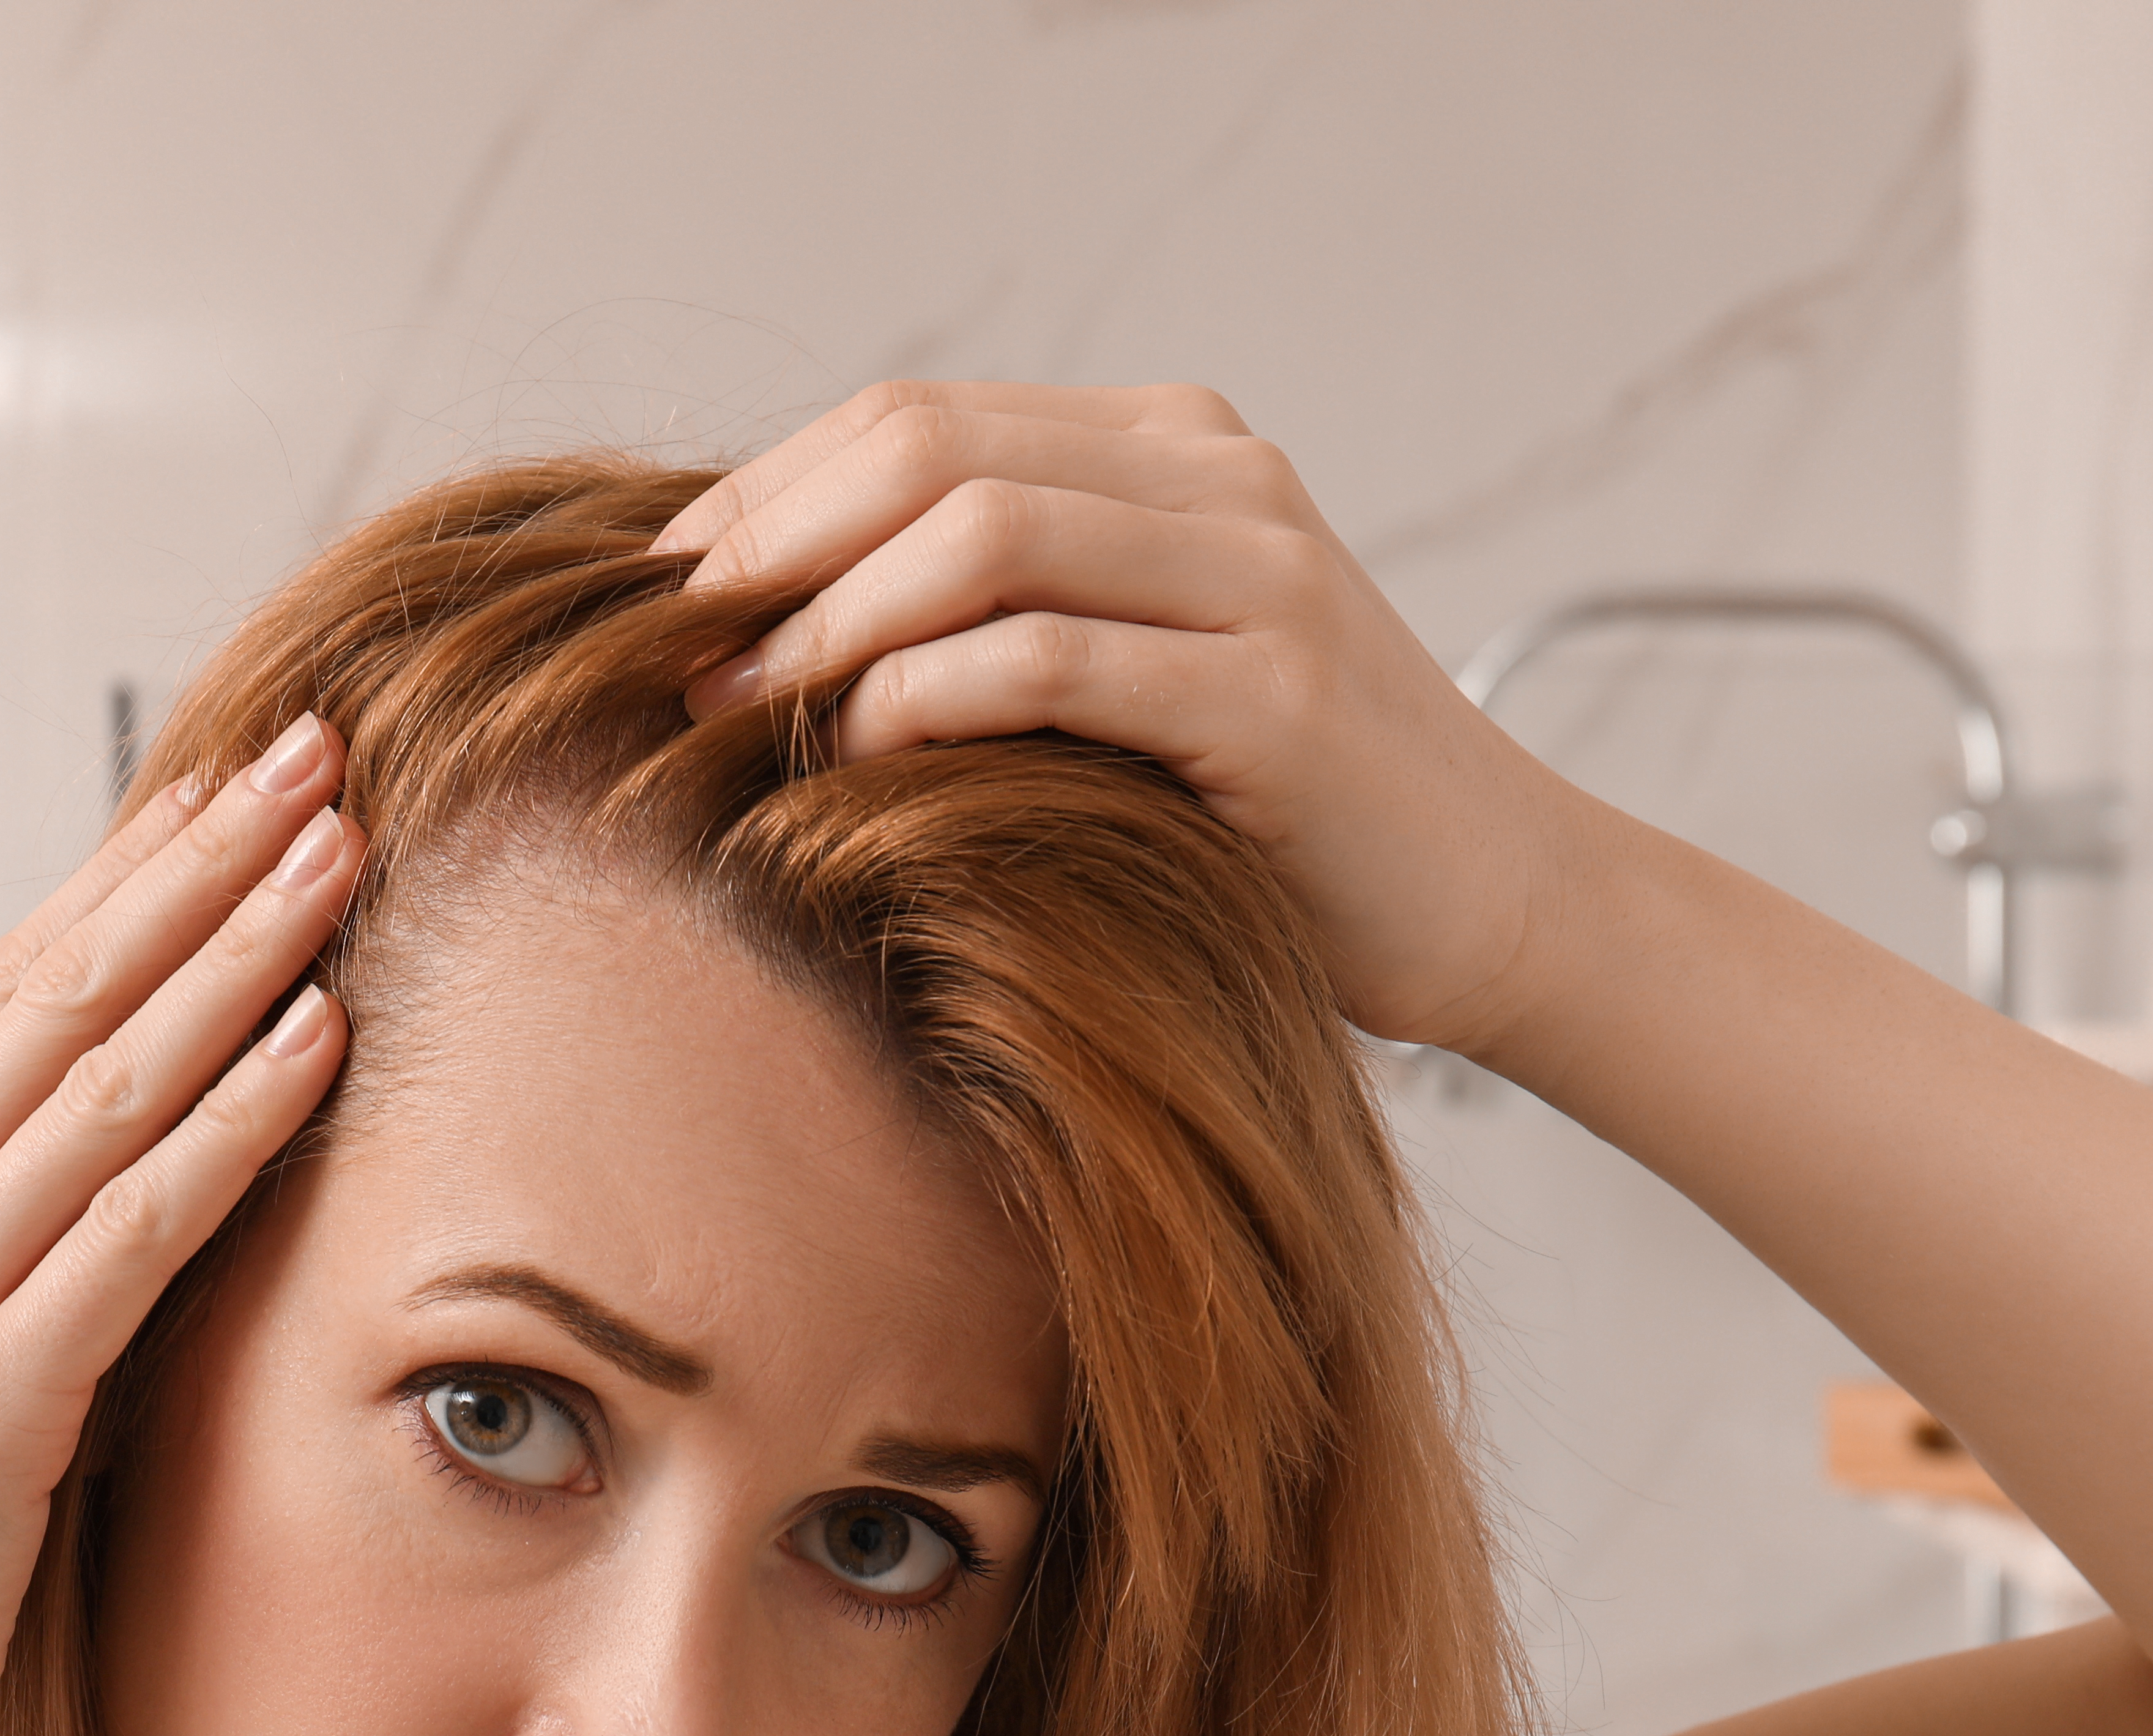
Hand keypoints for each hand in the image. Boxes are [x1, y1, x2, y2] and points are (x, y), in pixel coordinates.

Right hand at [0, 717, 359, 1735]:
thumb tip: (85, 1220)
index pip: (8, 992)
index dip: (122, 879)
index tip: (218, 789)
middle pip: (60, 988)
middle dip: (193, 859)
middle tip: (307, 749)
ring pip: (103, 1075)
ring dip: (233, 947)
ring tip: (338, 844)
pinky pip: (134, 1225)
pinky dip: (232, 1118)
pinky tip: (318, 1036)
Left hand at [655, 381, 1597, 1055]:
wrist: (1491, 899)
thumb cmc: (1272, 814)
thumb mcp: (1124, 679)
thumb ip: (997, 620)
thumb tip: (764, 632)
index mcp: (1169, 448)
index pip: (915, 419)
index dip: (766, 495)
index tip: (661, 595)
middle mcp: (1218, 480)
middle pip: (928, 450)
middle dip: (773, 547)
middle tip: (670, 653)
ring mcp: (1258, 576)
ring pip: (981, 534)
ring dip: (830, 621)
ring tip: (739, 709)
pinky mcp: (1275, 698)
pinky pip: (1057, 660)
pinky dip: (930, 697)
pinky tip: (857, 753)